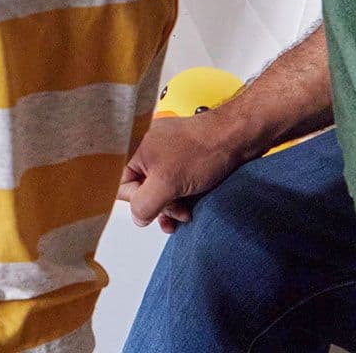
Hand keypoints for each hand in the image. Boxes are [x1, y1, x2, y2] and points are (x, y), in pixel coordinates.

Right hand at [118, 111, 255, 230]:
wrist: (235, 138)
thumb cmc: (203, 150)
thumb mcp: (167, 183)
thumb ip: (144, 203)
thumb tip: (138, 217)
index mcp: (134, 148)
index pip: (121, 185)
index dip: (139, 200)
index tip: (157, 203)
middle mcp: (145, 150)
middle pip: (140, 190)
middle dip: (160, 206)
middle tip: (178, 209)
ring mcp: (163, 155)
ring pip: (157, 190)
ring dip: (171, 207)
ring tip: (186, 211)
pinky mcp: (179, 161)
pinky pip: (170, 185)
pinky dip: (178, 198)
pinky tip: (188, 206)